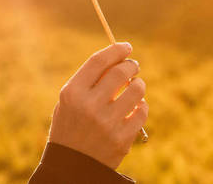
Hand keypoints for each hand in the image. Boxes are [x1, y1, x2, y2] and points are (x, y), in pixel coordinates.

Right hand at [48, 42, 147, 169]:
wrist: (71, 166)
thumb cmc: (71, 126)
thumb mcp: (69, 101)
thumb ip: (90, 80)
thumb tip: (119, 58)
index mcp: (72, 93)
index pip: (98, 61)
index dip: (115, 50)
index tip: (126, 46)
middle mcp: (89, 106)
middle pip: (120, 72)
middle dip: (131, 65)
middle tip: (133, 66)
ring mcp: (107, 123)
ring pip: (136, 89)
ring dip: (139, 84)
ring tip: (135, 87)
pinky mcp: (122, 138)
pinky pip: (142, 111)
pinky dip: (142, 106)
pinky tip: (135, 107)